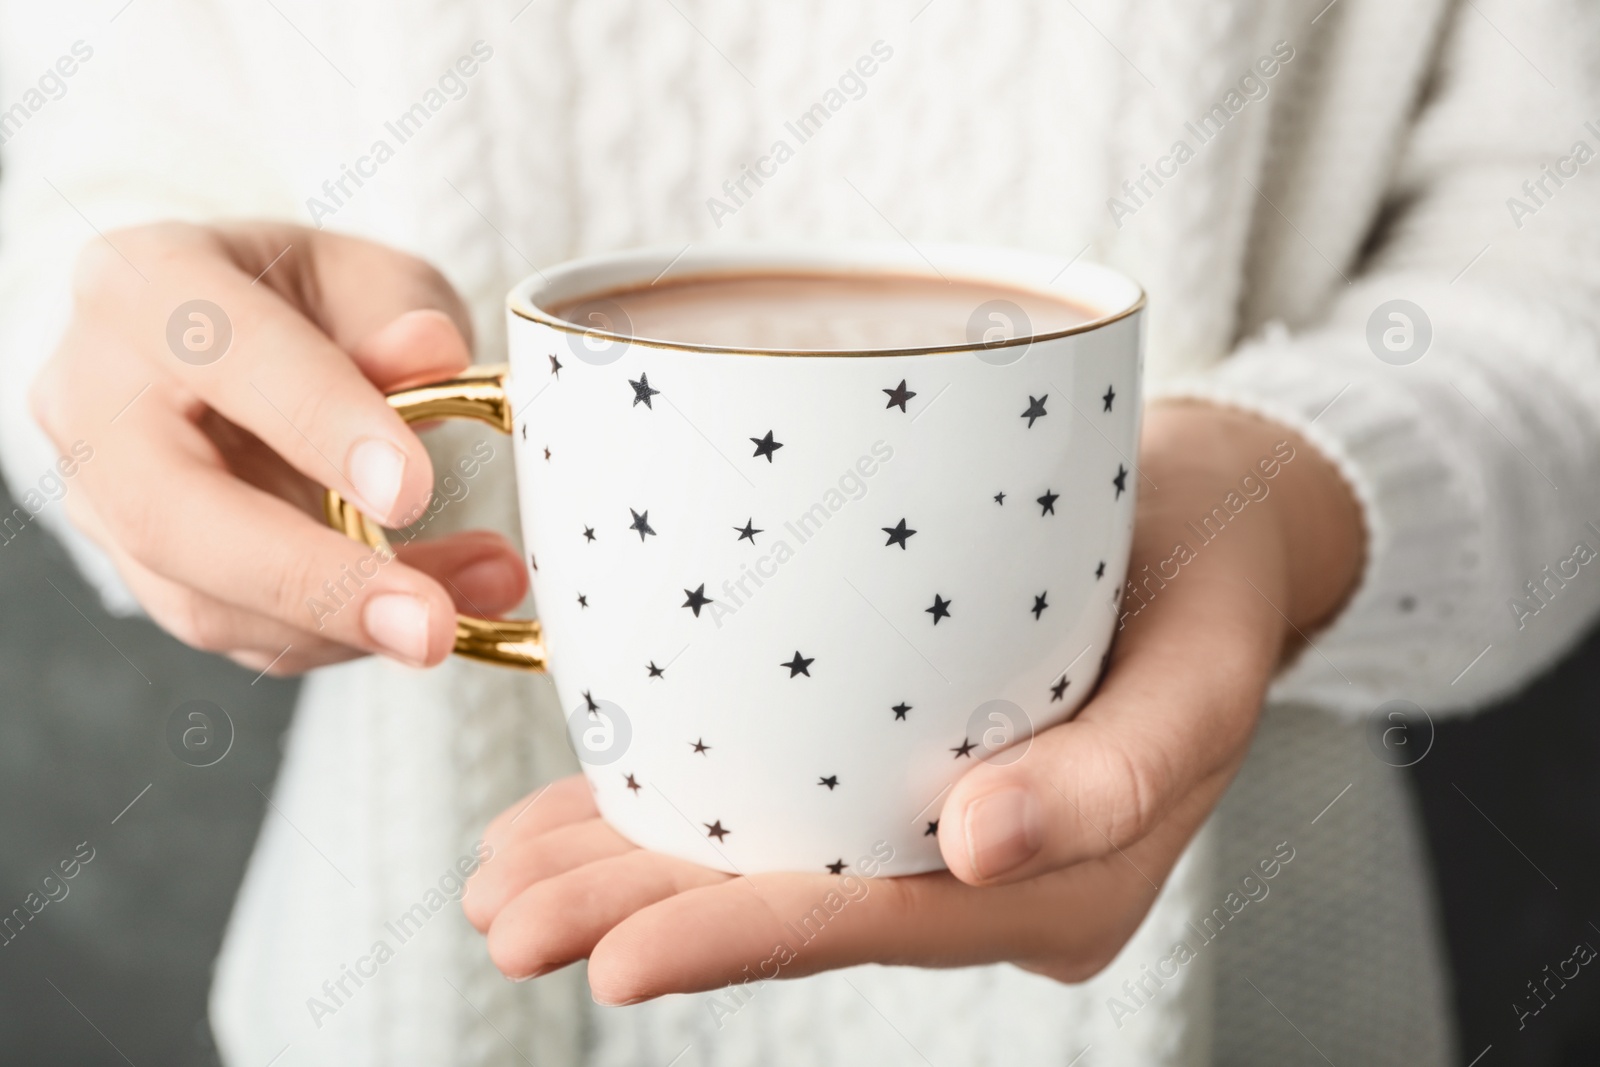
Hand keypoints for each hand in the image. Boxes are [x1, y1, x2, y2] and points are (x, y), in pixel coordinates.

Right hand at [30, 221, 527, 674]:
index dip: (318, 424)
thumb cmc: (299, 299)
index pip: (224, 353)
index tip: (410, 489)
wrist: (233, 338)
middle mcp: (94, 392)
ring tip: (464, 614)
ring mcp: (102, 495)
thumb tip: (431, 352)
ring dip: (347, 625)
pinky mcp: (141, 572)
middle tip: (427, 624)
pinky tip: (430, 612)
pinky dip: (343, 635)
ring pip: (203, 599)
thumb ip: (396, 312)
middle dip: (313, 581)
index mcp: (145, 282)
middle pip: (171, 515)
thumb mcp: (365, 274)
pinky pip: (241, 630)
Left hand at [464, 402, 1363, 1001]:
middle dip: (643, 916)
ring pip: (764, 854)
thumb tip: (980, 850)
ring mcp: (931, 820)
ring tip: (502, 879)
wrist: (1210, 525)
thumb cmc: (1211, 586)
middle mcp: (978, 871)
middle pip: (796, 902)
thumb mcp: (1207, 673)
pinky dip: (674, 802)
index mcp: (1057, 885)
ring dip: (628, 868)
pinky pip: (775, 793)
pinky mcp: (893, 759)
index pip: (882, 922)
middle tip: (505, 921)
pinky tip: (577, 806)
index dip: (745, 941)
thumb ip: (1118, 775)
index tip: (618, 960)